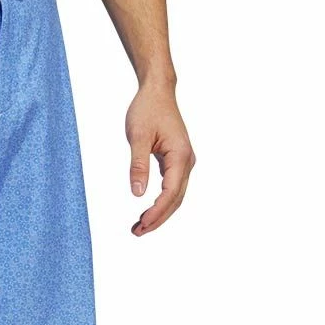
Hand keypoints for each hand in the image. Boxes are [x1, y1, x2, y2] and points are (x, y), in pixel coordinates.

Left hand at [126, 82, 194, 235]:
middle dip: (158, 219)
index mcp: (180, 155)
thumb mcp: (137, 137)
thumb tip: (138, 193)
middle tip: (137, 233)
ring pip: (175, 196)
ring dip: (159, 213)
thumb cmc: (146, 110)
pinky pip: (172, 188)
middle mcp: (187, 161)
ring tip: (139, 227)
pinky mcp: (177, 161)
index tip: (141, 225)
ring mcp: (184, 162)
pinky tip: (146, 211)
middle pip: (175, 199)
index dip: (156, 212)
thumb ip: (138, 165)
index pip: (170, 193)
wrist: (157, 92)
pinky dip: (160, 202)